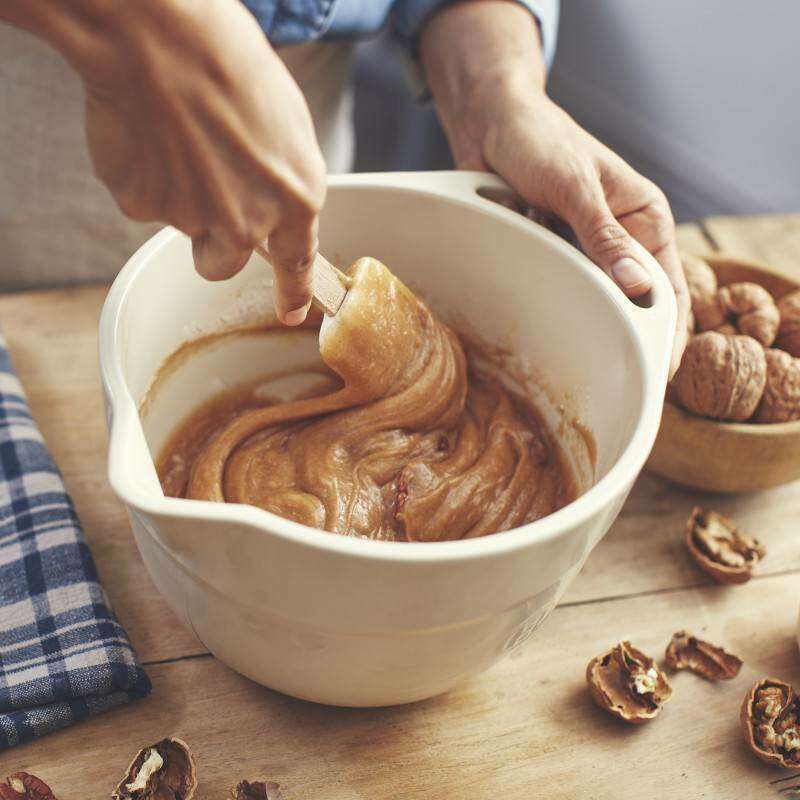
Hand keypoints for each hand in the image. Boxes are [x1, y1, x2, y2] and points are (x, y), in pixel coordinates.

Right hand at [3, 0, 325, 324]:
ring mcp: (194, 220)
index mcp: (296, 197)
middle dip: (215, 241)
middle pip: (225, 262)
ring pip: (184, 228)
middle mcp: (249, 221)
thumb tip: (270, 199)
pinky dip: (143, 174)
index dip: (294, 292)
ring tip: (177, 140)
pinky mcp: (144, 207)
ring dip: (180, 198)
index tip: (291, 313)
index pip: (298, 263)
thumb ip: (281, 178)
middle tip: (203, 191)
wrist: (160, 35)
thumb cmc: (228, 61)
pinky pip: (144, 200)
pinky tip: (148, 133)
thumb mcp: (285, 123)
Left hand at [421, 0, 689, 373]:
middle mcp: (618, 236)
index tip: (658, 370)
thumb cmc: (541, 140)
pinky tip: (533, 293)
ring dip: (573, 304)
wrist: (490, 123)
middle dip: (617, 328)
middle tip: (607, 369)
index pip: (667, 285)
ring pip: (587, 294)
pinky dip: (543, 287)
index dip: (666, 330)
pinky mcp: (550, 249)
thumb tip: (640, 290)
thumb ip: (605, 239)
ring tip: (564, 331)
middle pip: (628, 298)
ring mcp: (582, 246)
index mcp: (644, 218)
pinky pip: (552, 282)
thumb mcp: (576, 189)